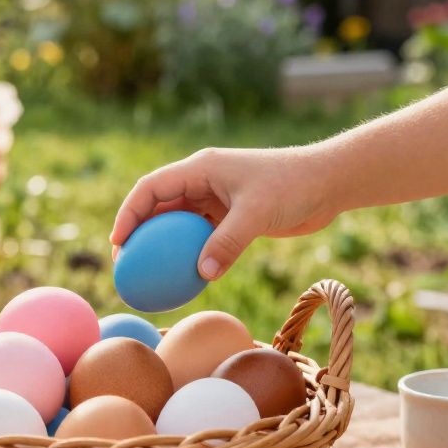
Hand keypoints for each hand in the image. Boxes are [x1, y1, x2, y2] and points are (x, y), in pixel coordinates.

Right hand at [109, 146, 337, 279]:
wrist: (328, 182)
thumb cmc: (292, 186)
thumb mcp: (256, 213)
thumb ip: (227, 243)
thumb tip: (201, 275)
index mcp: (201, 168)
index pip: (151, 188)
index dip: (129, 213)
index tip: (119, 243)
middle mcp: (203, 181)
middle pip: (158, 206)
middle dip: (138, 233)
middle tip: (126, 265)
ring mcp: (217, 199)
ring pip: (178, 224)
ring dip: (163, 247)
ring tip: (148, 275)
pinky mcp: (231, 216)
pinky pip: (201, 237)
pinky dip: (190, 255)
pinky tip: (183, 280)